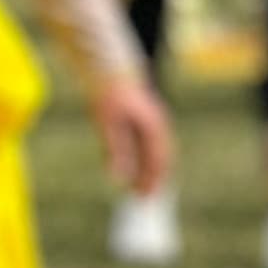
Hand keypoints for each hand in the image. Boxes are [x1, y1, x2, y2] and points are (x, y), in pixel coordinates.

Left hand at [96, 76, 173, 195]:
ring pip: (153, 153)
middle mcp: (155, 126)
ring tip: (138, 190)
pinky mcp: (140, 122)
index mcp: (153, 127)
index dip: (154, 180)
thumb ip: (115, 151)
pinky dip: (141, 162)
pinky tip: (129, 171)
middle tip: (144, 199)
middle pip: (159, 158)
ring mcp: (149, 123)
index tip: (146, 197)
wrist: (108, 68)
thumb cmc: (109, 95)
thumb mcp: (108, 124)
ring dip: (147, 172)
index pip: (159, 160)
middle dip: (153, 179)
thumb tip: (119, 177)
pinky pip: (144, 147)